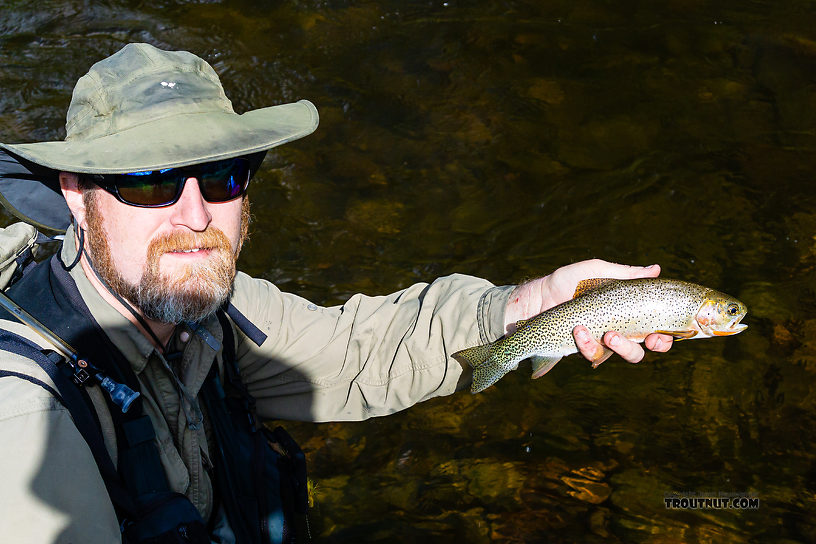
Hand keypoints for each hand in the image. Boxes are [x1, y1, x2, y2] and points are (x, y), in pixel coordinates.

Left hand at [504, 259, 673, 363]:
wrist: (538, 297)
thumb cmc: (568, 281)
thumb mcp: (596, 271)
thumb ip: (625, 273)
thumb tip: (655, 269)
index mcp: (626, 311)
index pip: (655, 326)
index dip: (667, 334)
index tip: (664, 331)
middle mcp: (619, 328)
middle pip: (647, 346)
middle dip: (653, 346)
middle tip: (649, 340)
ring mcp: (601, 341)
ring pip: (625, 355)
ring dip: (622, 347)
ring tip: (608, 334)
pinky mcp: (584, 349)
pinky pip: (594, 355)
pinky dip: (588, 344)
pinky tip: (579, 331)